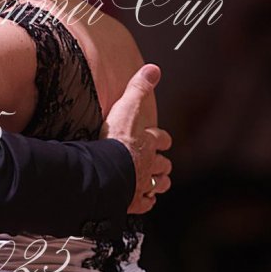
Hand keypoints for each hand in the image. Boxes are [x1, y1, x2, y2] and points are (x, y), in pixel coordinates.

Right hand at [101, 64, 171, 213]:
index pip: (161, 140)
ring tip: (157, 183)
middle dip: (163, 164)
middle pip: (163, 165)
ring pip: (159, 185)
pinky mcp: (133, 200)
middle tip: (161, 164)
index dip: (162, 140)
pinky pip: (144, 203)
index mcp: (149, 143)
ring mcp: (142, 183)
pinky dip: (146, 201)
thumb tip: (154, 68)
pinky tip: (144, 200)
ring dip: (159, 183)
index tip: (163, 142)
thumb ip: (138, 87)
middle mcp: (149, 164)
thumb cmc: (117, 139)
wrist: (107, 169)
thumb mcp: (127, 106)